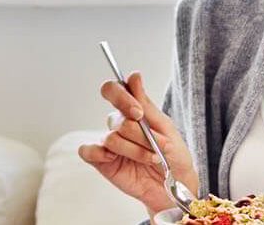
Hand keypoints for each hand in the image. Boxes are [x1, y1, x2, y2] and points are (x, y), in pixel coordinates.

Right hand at [78, 71, 201, 214]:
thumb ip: (145, 104)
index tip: (137, 113)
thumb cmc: (174, 155)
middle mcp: (119, 124)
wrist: (176, 186)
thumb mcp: (166, 128)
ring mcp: (110, 143)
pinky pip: (87, 151)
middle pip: (115, 118)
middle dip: (138, 133)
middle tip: (152, 142)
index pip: (115, 90)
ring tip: (151, 158)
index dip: (121, 97)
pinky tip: (115, 160)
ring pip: (111, 138)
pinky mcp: (103, 161)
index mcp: (133, 111)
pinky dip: (99, 153)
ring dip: (134, 150)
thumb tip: (133, 76)